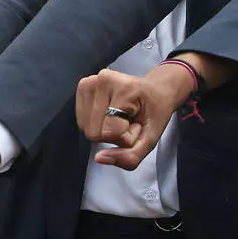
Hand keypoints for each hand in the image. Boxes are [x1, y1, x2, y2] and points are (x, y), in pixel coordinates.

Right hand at [74, 63, 190, 170]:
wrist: (155, 90)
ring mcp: (90, 81)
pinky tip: (109, 113)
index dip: (125, 138)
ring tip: (119, 117)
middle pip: (93, 132)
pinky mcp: (83, 85)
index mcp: (125, 89)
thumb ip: (129, 157)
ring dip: (103, 129)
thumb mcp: (150, 140)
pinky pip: (81, 120)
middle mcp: (103, 80)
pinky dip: (95, 122)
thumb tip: (99, 158)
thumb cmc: (155, 112)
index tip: (137, 125)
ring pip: (84, 128)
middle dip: (112, 135)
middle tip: (128, 122)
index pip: (109, 133)